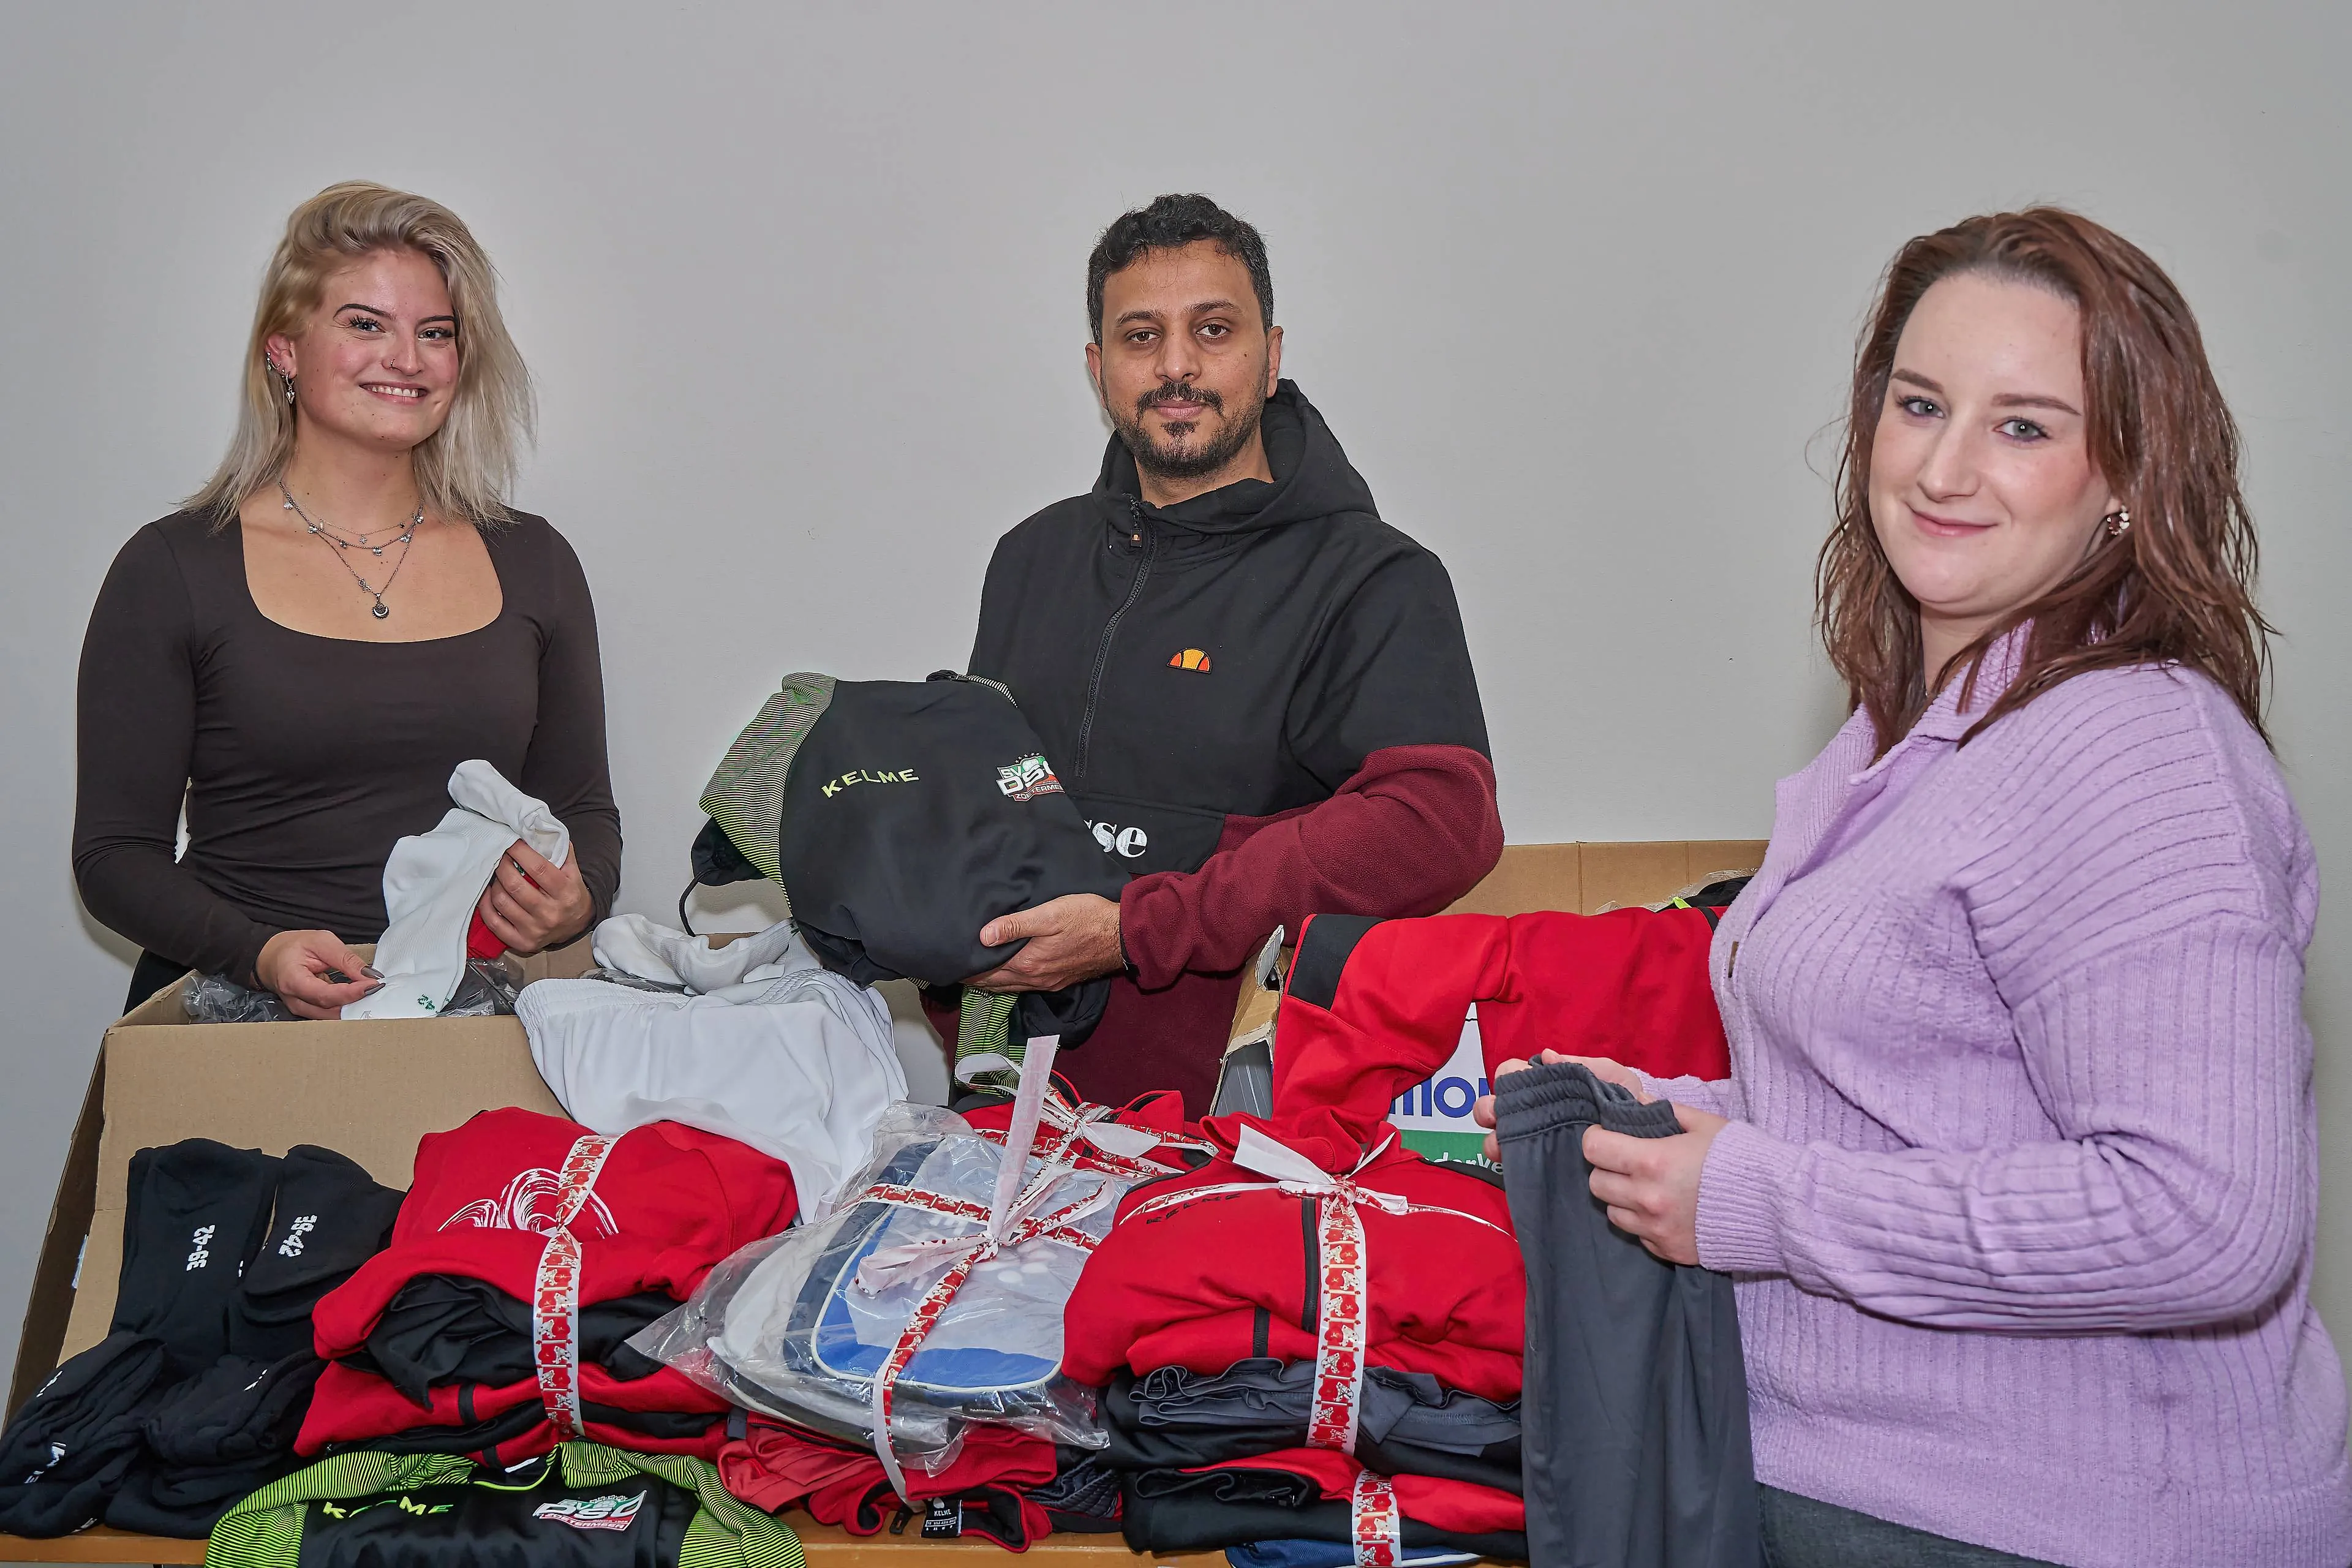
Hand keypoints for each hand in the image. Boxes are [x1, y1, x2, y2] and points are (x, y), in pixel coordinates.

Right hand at [256, 929, 382, 1019]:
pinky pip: (329, 1013)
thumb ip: (345, 959)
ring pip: (331, 1015)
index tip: (372, 985)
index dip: (351, 993)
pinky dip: (346, 1006)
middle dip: (356, 1002)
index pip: (325, 995)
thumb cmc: (292, 946)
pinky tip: (359, 997)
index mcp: (292, 981)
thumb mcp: (321, 941)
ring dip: (353, 1006)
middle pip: (330, 1010)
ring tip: (372, 994)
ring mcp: (300, 1009)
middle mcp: (295, 1001)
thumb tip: (369, 975)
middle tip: (378, 990)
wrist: (270, 956)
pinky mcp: (308, 1010)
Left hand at [476, 839, 591, 955]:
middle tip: (500, 857)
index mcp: (565, 892)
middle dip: (503, 866)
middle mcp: (550, 913)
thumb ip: (561, 851)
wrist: (576, 925)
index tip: (510, 842)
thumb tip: (540, 829)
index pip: (538, 868)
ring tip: (497, 875)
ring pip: (502, 902)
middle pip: (515, 886)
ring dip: (494, 884)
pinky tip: (489, 894)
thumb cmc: (570, 893)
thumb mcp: (573, 872)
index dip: (519, 852)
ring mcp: (535, 930)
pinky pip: (494, 923)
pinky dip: (486, 906)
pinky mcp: (522, 942)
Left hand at [963, 894, 1124, 992]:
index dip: (966, 970)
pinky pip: (1026, 986)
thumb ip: (1016, 925)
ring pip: (1010, 988)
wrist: (1122, 936)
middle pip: (995, 984)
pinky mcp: (1060, 981)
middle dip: (974, 979)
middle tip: (955, 972)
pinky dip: (1010, 983)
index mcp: (1028, 963)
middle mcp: (1035, 979)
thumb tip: (983, 936)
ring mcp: (1048, 982)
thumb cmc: (1087, 918)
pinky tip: (1008, 975)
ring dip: (991, 983)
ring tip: (974, 975)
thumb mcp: (1049, 914)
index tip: (949, 965)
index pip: (986, 972)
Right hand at [1473, 1052, 1650, 1159]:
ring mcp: (1536, 1141)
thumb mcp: (1610, 1076)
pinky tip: (1515, 1167)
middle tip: (1497, 1120)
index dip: (1507, 1079)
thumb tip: (1546, 1056)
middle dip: (1489, 1110)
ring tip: (1502, 1149)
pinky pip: (1517, 1167)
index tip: (1513, 1087)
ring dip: (1494, 1141)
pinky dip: (1510, 1166)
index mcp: (1546, 1086)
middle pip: (1494, 1106)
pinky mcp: (1544, 1168)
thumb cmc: (1627, 1099)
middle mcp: (1534, 1112)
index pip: (1511, 1075)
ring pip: (1498, 1138)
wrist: (1648, 1138)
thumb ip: (1581, 1065)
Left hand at [1583, 1102, 1728, 1264]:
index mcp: (1651, 1161)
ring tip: (1647, 1188)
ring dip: (1622, 1199)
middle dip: (1607, 1169)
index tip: (1608, 1136)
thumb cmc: (1741, 1158)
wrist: (1778, 1207)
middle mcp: (1647, 1199)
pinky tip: (1667, 1211)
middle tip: (1627, 1162)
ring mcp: (1656, 1230)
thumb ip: (1663, 1111)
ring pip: (1613, 1213)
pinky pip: (1639, 1236)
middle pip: (1597, 1184)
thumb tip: (1634, 1102)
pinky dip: (1645, 1223)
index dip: (1597, 1139)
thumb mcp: (1704, 1123)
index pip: (1593, 1149)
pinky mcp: (1669, 1252)